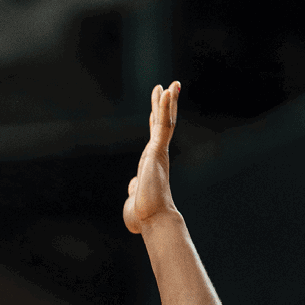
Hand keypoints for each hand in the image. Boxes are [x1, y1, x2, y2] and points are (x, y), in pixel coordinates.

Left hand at [123, 82, 180, 233]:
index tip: (156, 108)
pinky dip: (165, 107)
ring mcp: (158, 152)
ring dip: (167, 102)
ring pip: (165, 121)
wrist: (152, 219)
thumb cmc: (144, 215)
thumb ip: (134, 189)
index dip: (155, 120)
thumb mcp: (134, 198)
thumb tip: (133, 185)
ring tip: (171, 84)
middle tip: (166, 87)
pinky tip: (168, 91)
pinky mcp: (157, 150)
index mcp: (150, 164)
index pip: (154, 137)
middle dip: (163, 106)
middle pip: (161, 124)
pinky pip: (163, 124)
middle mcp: (156, 156)